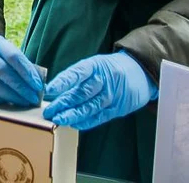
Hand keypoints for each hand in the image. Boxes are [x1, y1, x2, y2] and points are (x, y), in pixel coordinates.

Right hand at [0, 33, 44, 106]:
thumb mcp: (7, 53)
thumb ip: (21, 65)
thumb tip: (38, 84)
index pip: (12, 56)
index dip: (27, 71)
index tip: (38, 85)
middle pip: (1, 70)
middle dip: (20, 86)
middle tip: (33, 98)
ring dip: (10, 96)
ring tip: (24, 102)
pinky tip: (9, 103)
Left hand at [43, 52, 157, 129]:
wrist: (140, 72)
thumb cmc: (109, 68)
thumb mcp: (94, 65)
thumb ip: (76, 77)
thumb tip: (53, 90)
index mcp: (95, 66)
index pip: (76, 73)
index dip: (63, 82)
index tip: (49, 89)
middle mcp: (103, 80)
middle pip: (81, 93)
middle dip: (63, 103)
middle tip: (49, 111)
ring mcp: (111, 96)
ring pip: (90, 107)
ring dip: (73, 115)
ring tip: (59, 119)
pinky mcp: (117, 109)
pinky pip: (99, 117)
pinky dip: (86, 121)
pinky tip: (74, 124)